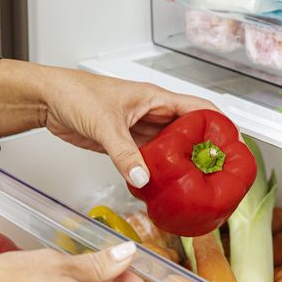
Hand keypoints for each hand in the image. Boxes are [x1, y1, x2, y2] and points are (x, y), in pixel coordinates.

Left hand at [0, 61, 216, 187]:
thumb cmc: (75, 94)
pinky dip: (155, 173)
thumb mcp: (105, 125)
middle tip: (215, 175)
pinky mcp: (125, 144)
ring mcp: (139, 129)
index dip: (219, 125)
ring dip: (179, 165)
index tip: (232, 145)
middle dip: (202, 152)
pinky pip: (148, 160)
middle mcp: (152, 113)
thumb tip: (143, 178)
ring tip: (193, 185)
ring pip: (169, 149)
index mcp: (155, 98)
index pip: (199, 108)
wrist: (48, 100)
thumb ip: (124, 154)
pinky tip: (160, 187)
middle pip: (188, 133)